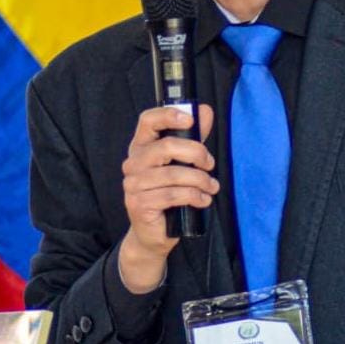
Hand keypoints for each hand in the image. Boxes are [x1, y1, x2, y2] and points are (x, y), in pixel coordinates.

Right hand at [119, 105, 218, 292]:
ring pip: (173, 174)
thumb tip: (206, 111)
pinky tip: (203, 200)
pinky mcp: (138, 204)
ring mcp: (133, 184)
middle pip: (166, 146)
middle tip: (209, 164)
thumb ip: (194, 136)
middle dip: (196, 153)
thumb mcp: (183, 161)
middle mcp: (133, 162)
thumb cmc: (169, 191)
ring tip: (211, 186)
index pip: (148, 120)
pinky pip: (172, 195)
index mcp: (142, 146)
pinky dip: (194, 196)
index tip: (190, 120)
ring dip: (200, 180)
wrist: (154, 232)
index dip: (168, 115)